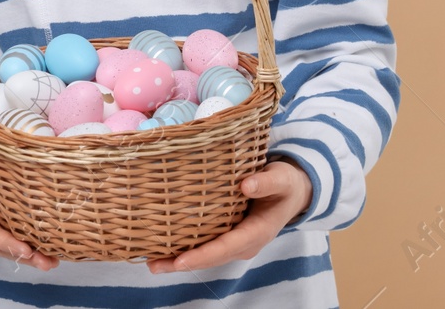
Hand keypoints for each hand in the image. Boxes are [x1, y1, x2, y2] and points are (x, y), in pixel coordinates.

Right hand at [0, 145, 58, 269]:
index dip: (5, 242)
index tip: (25, 249)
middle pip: (1, 248)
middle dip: (23, 257)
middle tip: (47, 263)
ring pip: (10, 250)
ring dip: (31, 258)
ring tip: (52, 262)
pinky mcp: (2, 229)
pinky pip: (16, 242)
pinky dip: (32, 250)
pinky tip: (51, 254)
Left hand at [146, 159, 311, 273]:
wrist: (292, 192)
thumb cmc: (285, 184)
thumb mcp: (281, 179)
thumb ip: (266, 182)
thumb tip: (245, 185)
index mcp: (257, 232)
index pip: (225, 248)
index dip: (202, 255)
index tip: (180, 260)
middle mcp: (244, 244)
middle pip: (210, 258)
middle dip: (182, 263)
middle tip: (153, 265)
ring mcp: (236, 243)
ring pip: (205, 256)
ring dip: (179, 260)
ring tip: (152, 262)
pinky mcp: (228, 236)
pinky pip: (206, 247)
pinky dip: (186, 249)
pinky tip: (165, 247)